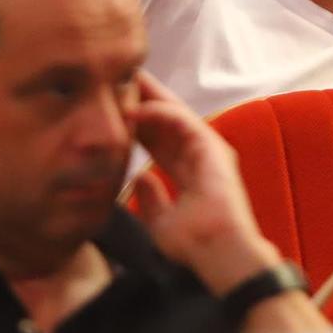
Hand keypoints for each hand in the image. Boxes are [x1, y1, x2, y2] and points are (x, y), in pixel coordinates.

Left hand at [127, 71, 278, 293]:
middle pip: (165, 120)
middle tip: (119, 79)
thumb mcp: (162, 221)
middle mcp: (198, 154)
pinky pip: (182, 120)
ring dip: (150, 96)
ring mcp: (207, 148)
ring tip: (125, 79)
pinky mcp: (211, 146)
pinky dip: (159, 111)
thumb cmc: (196, 244)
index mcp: (188, 170)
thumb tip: (139, 178)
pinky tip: (136, 107)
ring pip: (174, 112)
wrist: (218, 253)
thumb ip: (151, 198)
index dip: (137, 123)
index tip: (114, 108)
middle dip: (143, 100)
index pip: (158, 140)